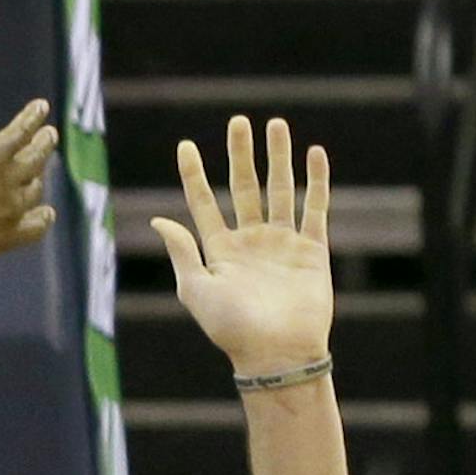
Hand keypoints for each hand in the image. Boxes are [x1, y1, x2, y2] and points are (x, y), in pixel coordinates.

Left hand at [0, 99, 57, 335]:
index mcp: (10, 237)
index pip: (38, 224)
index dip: (41, 215)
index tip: (45, 209)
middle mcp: (16, 207)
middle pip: (35, 186)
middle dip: (38, 174)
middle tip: (41, 159)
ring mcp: (9, 177)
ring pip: (37, 156)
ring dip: (42, 143)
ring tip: (46, 132)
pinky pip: (21, 130)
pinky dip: (31, 117)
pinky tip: (37, 107)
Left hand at [153, 118, 333, 377]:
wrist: (277, 353)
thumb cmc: (231, 328)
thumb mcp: (196, 289)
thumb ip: (182, 252)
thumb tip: (159, 220)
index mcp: (219, 252)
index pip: (203, 203)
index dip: (194, 175)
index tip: (185, 145)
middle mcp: (250, 243)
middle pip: (244, 187)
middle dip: (241, 154)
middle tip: (239, 121)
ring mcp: (282, 244)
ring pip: (280, 190)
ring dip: (278, 157)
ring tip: (275, 124)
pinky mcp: (312, 250)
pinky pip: (315, 208)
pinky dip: (316, 181)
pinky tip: (313, 153)